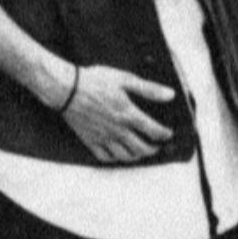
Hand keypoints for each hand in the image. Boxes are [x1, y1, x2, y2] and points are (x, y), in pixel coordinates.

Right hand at [63, 63, 178, 161]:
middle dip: (153, 149)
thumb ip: (149, 89)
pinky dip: (115, 159)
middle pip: (141, 148)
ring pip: (125, 156)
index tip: (168, 134)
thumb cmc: (95, 81)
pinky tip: (118, 155)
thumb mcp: (125, 79)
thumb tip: (170, 95)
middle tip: (157, 146)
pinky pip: (105, 157)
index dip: (164, 134)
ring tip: (141, 151)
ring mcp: (103, 138)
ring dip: (137, 156)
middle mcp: (117, 130)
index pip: (153, 131)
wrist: (67, 89)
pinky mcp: (90, 141)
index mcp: (128, 114)